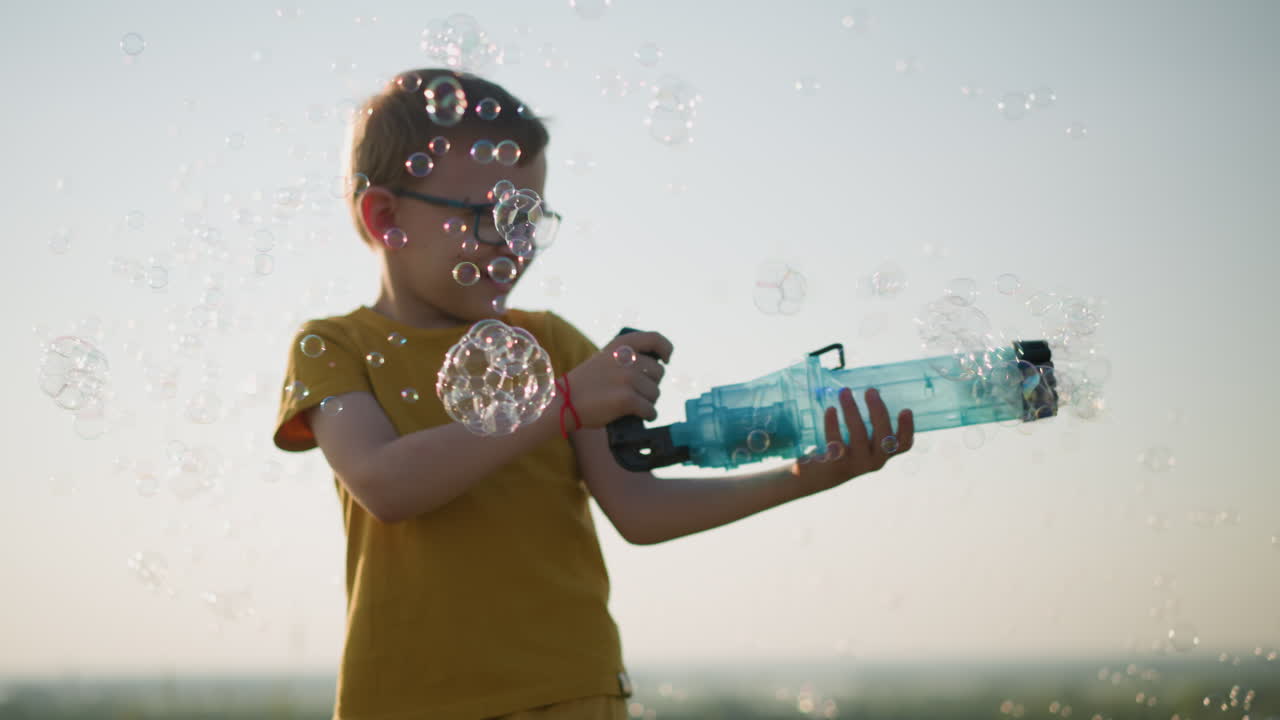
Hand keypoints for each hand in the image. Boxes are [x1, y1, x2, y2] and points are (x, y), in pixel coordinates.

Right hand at [562, 331, 673, 428]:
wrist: (562, 403)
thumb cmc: (586, 384)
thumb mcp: (604, 358)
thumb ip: (627, 357)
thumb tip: (658, 366)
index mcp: (621, 345)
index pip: (655, 339)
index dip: (666, 349)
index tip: (666, 360)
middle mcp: (626, 358)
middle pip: (658, 373)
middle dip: (651, 385)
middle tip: (637, 393)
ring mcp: (627, 378)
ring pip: (655, 394)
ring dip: (648, 402)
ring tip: (631, 405)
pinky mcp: (627, 399)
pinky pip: (650, 409)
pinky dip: (648, 415)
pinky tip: (640, 416)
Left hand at [790, 387, 914, 496]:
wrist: (825, 474)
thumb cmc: (850, 448)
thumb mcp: (865, 438)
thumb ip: (872, 421)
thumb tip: (872, 389)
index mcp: (886, 452)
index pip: (904, 444)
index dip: (907, 428)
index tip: (906, 410)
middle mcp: (875, 460)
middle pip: (884, 437)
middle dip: (878, 411)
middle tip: (871, 390)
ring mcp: (857, 463)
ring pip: (859, 435)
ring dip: (852, 410)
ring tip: (845, 392)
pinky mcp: (837, 463)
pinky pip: (836, 442)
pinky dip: (832, 424)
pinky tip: (831, 409)